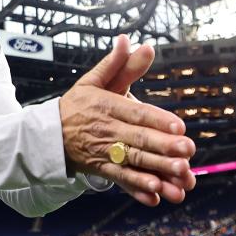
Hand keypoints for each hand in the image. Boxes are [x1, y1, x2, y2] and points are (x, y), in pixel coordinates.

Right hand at [59, 35, 196, 206]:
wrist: (48, 135)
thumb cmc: (76, 105)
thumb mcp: (93, 80)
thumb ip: (117, 63)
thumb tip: (131, 40)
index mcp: (106, 106)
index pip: (135, 113)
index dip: (157, 119)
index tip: (179, 126)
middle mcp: (106, 130)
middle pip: (138, 139)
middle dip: (163, 146)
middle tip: (187, 151)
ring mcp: (104, 152)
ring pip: (134, 161)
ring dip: (157, 169)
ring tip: (180, 174)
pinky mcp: (103, 169)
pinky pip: (122, 179)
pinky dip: (138, 188)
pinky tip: (156, 194)